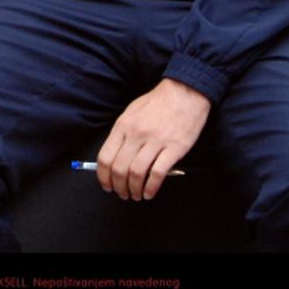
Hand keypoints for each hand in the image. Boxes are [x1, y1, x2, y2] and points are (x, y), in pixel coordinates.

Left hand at [96, 79, 210, 201]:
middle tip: (122, 194)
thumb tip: (113, 157)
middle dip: (118, 187)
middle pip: (120, 169)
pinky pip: (158, 173)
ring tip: (136, 196)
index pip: (105, 157)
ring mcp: (156, 141)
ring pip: (137, 173)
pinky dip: (151, 187)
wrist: (185, 92)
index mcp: (123, 126)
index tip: (106, 185)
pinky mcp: (175, 148)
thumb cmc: (157, 103)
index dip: (103, 176)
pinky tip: (149, 193)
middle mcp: (136, 134)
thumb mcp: (131, 112)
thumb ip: (122, 134)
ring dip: (134, 190)